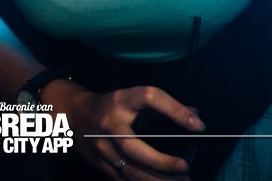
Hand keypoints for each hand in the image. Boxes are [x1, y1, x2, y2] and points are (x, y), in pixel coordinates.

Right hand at [47, 81, 203, 179]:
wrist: (73, 116)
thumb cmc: (111, 106)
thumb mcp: (132, 98)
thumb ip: (162, 106)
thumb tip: (195, 114)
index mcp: (122, 100)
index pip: (150, 98)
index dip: (175, 110)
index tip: (198, 125)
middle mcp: (109, 124)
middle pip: (132, 146)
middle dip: (161, 161)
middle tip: (184, 167)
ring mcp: (102, 147)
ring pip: (129, 170)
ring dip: (157, 180)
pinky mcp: (100, 164)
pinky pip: (124, 180)